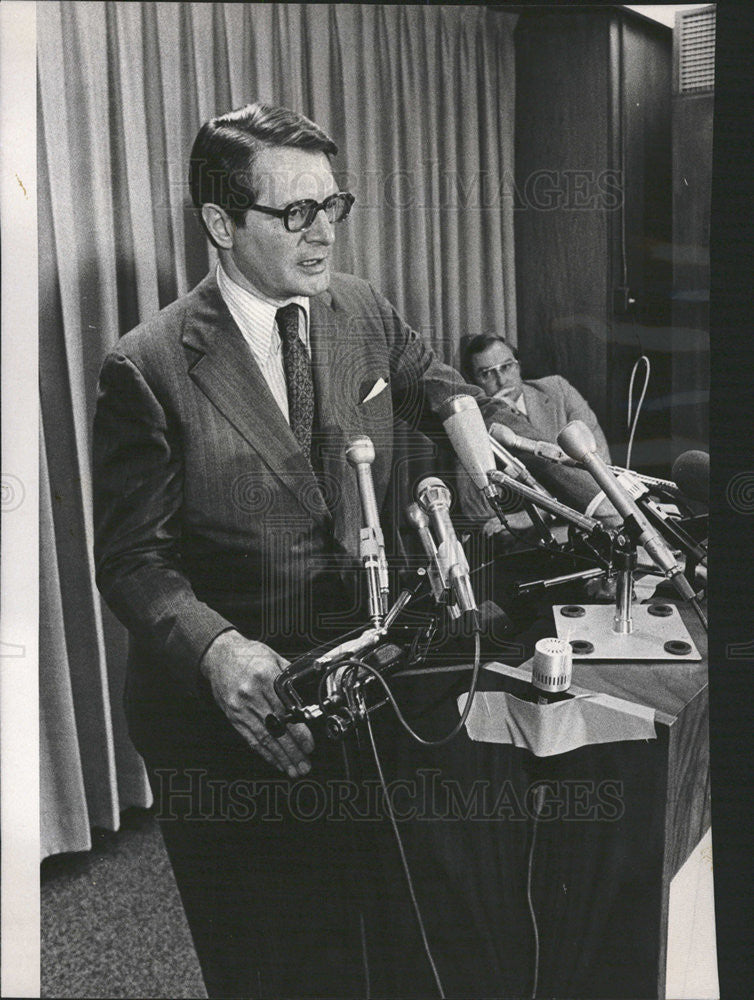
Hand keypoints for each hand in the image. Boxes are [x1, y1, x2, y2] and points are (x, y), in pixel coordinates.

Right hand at [200, 630, 313, 777]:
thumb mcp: (274, 658)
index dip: (298, 731)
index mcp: (264, 678)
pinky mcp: (233, 716)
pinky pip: (250, 738)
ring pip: (263, 737)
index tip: (309, 745)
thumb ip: (290, 678)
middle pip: (275, 728)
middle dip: (292, 750)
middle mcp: (251, 694)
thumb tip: (307, 698)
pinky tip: (275, 761)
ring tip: (293, 769)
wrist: (219, 654)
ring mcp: (240, 708)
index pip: (285, 711)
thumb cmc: (249, 655)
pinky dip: (264, 752)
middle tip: (305, 765)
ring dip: (280, 757)